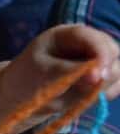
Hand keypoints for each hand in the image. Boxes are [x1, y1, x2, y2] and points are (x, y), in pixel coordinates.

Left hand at [2, 24, 119, 114]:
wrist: (22, 98)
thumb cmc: (26, 79)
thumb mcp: (42, 74)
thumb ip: (70, 72)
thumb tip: (98, 76)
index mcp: (66, 35)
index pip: (90, 37)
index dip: (100, 53)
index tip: (99, 75)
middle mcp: (86, 43)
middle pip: (112, 50)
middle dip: (106, 70)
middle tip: (91, 87)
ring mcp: (97, 60)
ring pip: (118, 68)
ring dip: (106, 84)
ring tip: (82, 93)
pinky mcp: (102, 77)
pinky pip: (117, 84)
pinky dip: (107, 93)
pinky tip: (89, 97)